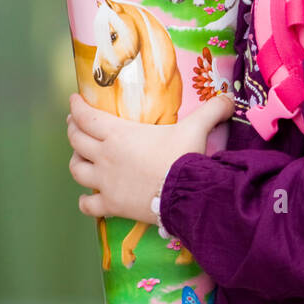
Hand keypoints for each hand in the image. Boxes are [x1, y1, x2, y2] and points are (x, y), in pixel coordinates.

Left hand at [66, 91, 235, 223]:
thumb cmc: (185, 159)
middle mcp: (105, 156)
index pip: (87, 116)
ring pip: (76, 169)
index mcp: (119, 134)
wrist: (185, 196)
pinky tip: (89, 198)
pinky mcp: (111, 205)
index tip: (74, 101)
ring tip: (79, 156)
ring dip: (76, 160)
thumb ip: (211, 110)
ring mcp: (104, 183)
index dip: (77, 107)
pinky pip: (88, 204)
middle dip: (73, 129)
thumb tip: (229, 99)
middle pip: (76, 140)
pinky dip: (86, 201)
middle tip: (75, 124)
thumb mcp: (197, 129)